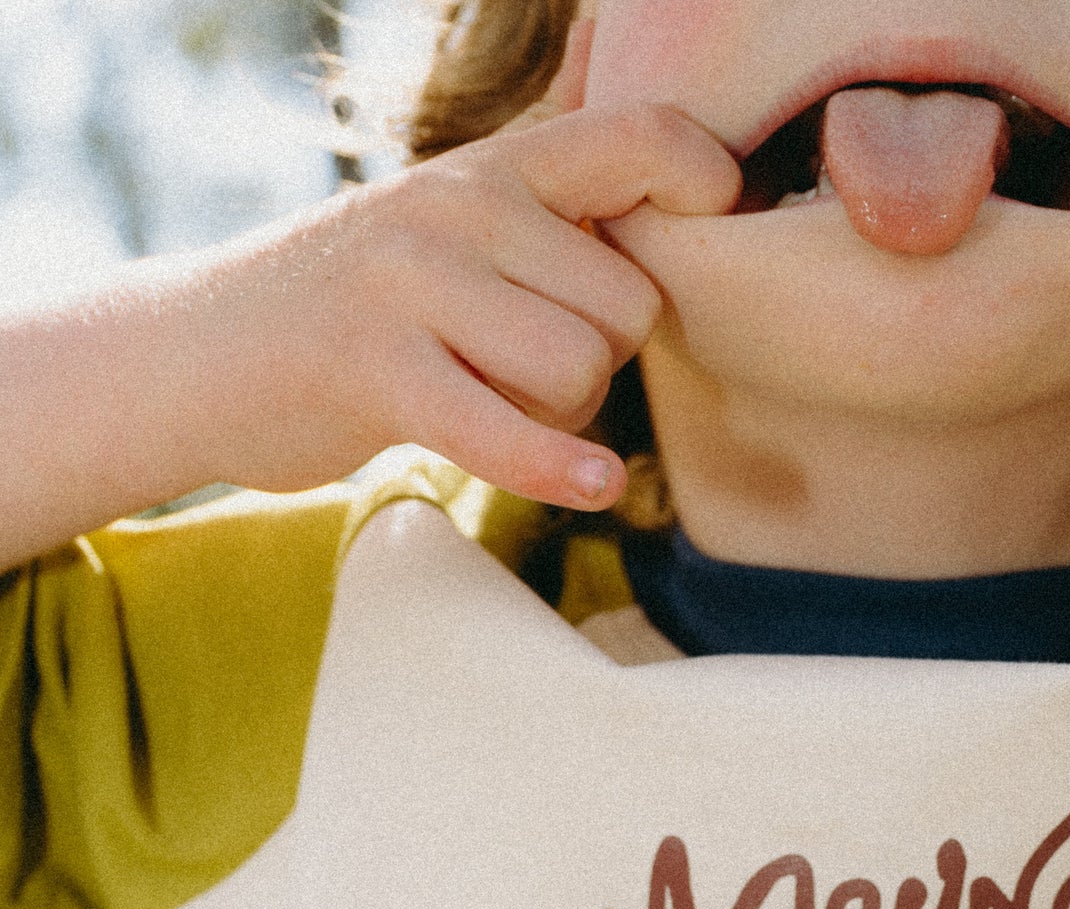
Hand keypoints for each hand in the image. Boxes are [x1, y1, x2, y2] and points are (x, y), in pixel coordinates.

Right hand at [190, 21, 736, 507]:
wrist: (201, 356)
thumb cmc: (360, 304)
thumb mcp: (450, 221)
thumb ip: (546, 191)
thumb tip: (637, 99)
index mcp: (492, 165)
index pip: (646, 141)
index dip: (705, 190)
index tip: (706, 234)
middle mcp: (460, 206)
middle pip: (631, 303)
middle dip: (606, 359)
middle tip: (532, 367)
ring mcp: (414, 282)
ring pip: (582, 367)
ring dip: (560, 415)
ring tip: (493, 400)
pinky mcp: (377, 370)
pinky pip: (508, 430)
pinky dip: (557, 467)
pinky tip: (592, 485)